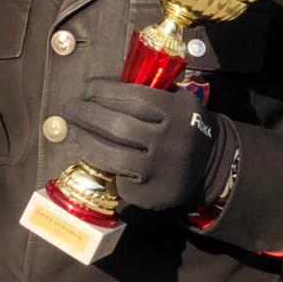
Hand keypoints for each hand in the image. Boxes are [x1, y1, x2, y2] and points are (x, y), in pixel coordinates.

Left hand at [62, 79, 229, 211]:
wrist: (212, 166)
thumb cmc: (182, 126)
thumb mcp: (176, 102)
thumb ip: (146, 93)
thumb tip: (95, 88)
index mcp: (178, 111)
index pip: (133, 96)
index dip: (103, 90)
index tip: (86, 88)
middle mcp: (170, 141)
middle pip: (118, 126)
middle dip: (87, 114)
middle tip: (70, 107)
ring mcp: (160, 170)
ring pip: (112, 155)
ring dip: (86, 140)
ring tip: (74, 130)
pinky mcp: (151, 194)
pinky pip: (118, 177)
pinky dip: (102, 163)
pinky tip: (90, 153)